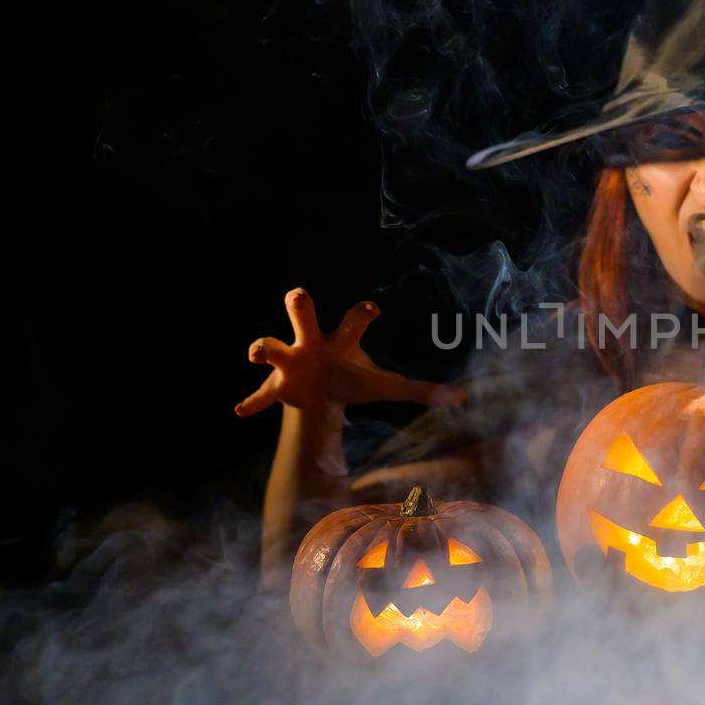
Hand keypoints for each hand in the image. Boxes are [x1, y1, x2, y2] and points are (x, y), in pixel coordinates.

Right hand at [235, 288, 465, 415]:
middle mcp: (313, 342)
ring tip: (257, 352)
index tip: (373, 308)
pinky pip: (262, 393)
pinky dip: (253, 401)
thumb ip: (420, 391)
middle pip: (304, 315)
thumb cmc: (353, 380)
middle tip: (298, 293)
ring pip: (273, 346)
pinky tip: (240, 410)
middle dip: (299, 305)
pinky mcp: (276, 387)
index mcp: (342, 339)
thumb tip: (463, 400)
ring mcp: (291, 361)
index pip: (354, 319)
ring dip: (264, 347)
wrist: (320, 393)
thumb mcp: (385, 386)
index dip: (362, 313)